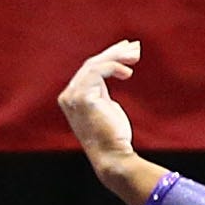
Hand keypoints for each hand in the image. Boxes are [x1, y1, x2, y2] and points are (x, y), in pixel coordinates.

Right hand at [59, 39, 153, 189]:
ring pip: (95, 65)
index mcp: (72, 96)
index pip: (89, 70)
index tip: (126, 49)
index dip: (108, 57)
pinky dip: (114, 67)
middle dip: (114, 53)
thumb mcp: (107, 107)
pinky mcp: (82, 98)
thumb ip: (103, 90)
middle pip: (92, 64)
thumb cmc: (114, 137)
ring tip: (136, 55)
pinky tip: (128, 73)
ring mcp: (72, 96)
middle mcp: (68, 95)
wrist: (113, 157)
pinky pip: (98, 71)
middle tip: (135, 47)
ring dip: (117, 57)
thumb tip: (117, 70)